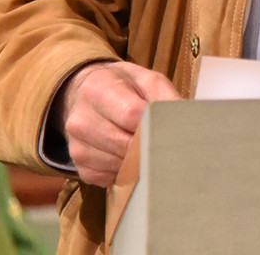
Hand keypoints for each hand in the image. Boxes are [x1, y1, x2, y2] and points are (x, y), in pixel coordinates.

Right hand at [60, 60, 179, 186]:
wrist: (89, 95)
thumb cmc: (124, 87)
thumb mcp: (148, 81)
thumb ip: (166, 97)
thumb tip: (183, 124)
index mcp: (97, 89)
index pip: (131, 114)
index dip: (153, 124)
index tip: (167, 127)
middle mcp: (80, 119)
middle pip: (124, 144)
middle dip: (148, 145)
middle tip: (164, 142)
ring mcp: (77, 146)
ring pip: (118, 165)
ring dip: (137, 161)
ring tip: (145, 146)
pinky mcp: (80, 166)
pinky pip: (109, 178)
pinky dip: (125, 172)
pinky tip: (128, 156)